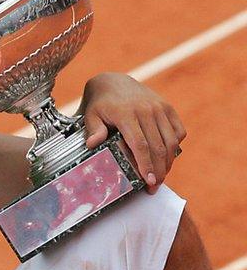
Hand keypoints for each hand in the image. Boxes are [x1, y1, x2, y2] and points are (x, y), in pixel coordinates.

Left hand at [78, 72, 186, 193]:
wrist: (113, 82)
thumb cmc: (100, 104)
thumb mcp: (91, 115)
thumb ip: (93, 129)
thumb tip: (92, 144)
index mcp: (126, 114)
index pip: (140, 144)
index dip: (145, 165)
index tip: (148, 181)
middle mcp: (146, 110)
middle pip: (158, 147)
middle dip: (158, 170)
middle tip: (154, 187)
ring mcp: (159, 108)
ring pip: (171, 141)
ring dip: (168, 162)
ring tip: (161, 177)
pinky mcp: (168, 107)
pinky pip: (178, 130)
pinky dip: (175, 146)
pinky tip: (167, 157)